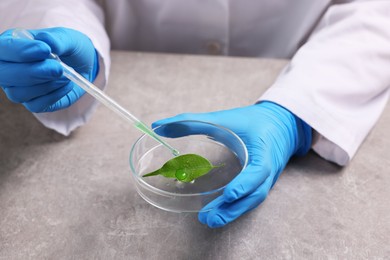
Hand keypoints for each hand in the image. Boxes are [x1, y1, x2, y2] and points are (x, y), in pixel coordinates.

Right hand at [0, 27, 98, 111]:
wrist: (85, 65)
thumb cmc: (70, 48)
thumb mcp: (68, 38)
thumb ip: (56, 39)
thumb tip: (45, 41)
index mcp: (10, 44)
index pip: (1, 48)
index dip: (20, 51)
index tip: (45, 50)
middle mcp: (9, 68)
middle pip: (4, 75)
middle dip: (32, 72)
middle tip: (58, 68)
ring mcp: (19, 88)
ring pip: (18, 93)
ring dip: (46, 85)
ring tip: (66, 75)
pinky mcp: (34, 103)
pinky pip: (36, 105)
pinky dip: (54, 95)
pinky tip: (67, 84)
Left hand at [152, 102, 311, 227]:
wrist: (281, 125)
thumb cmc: (252, 121)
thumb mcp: (224, 118)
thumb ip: (191, 121)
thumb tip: (158, 126)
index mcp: (264, 153)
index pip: (258, 172)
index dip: (244, 184)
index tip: (229, 194)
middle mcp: (269, 171)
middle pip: (254, 195)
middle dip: (233, 208)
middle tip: (208, 218)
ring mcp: (267, 180)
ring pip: (252, 201)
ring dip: (233, 213)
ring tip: (210, 220)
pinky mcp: (262, 184)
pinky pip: (251, 199)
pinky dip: (236, 208)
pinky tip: (220, 212)